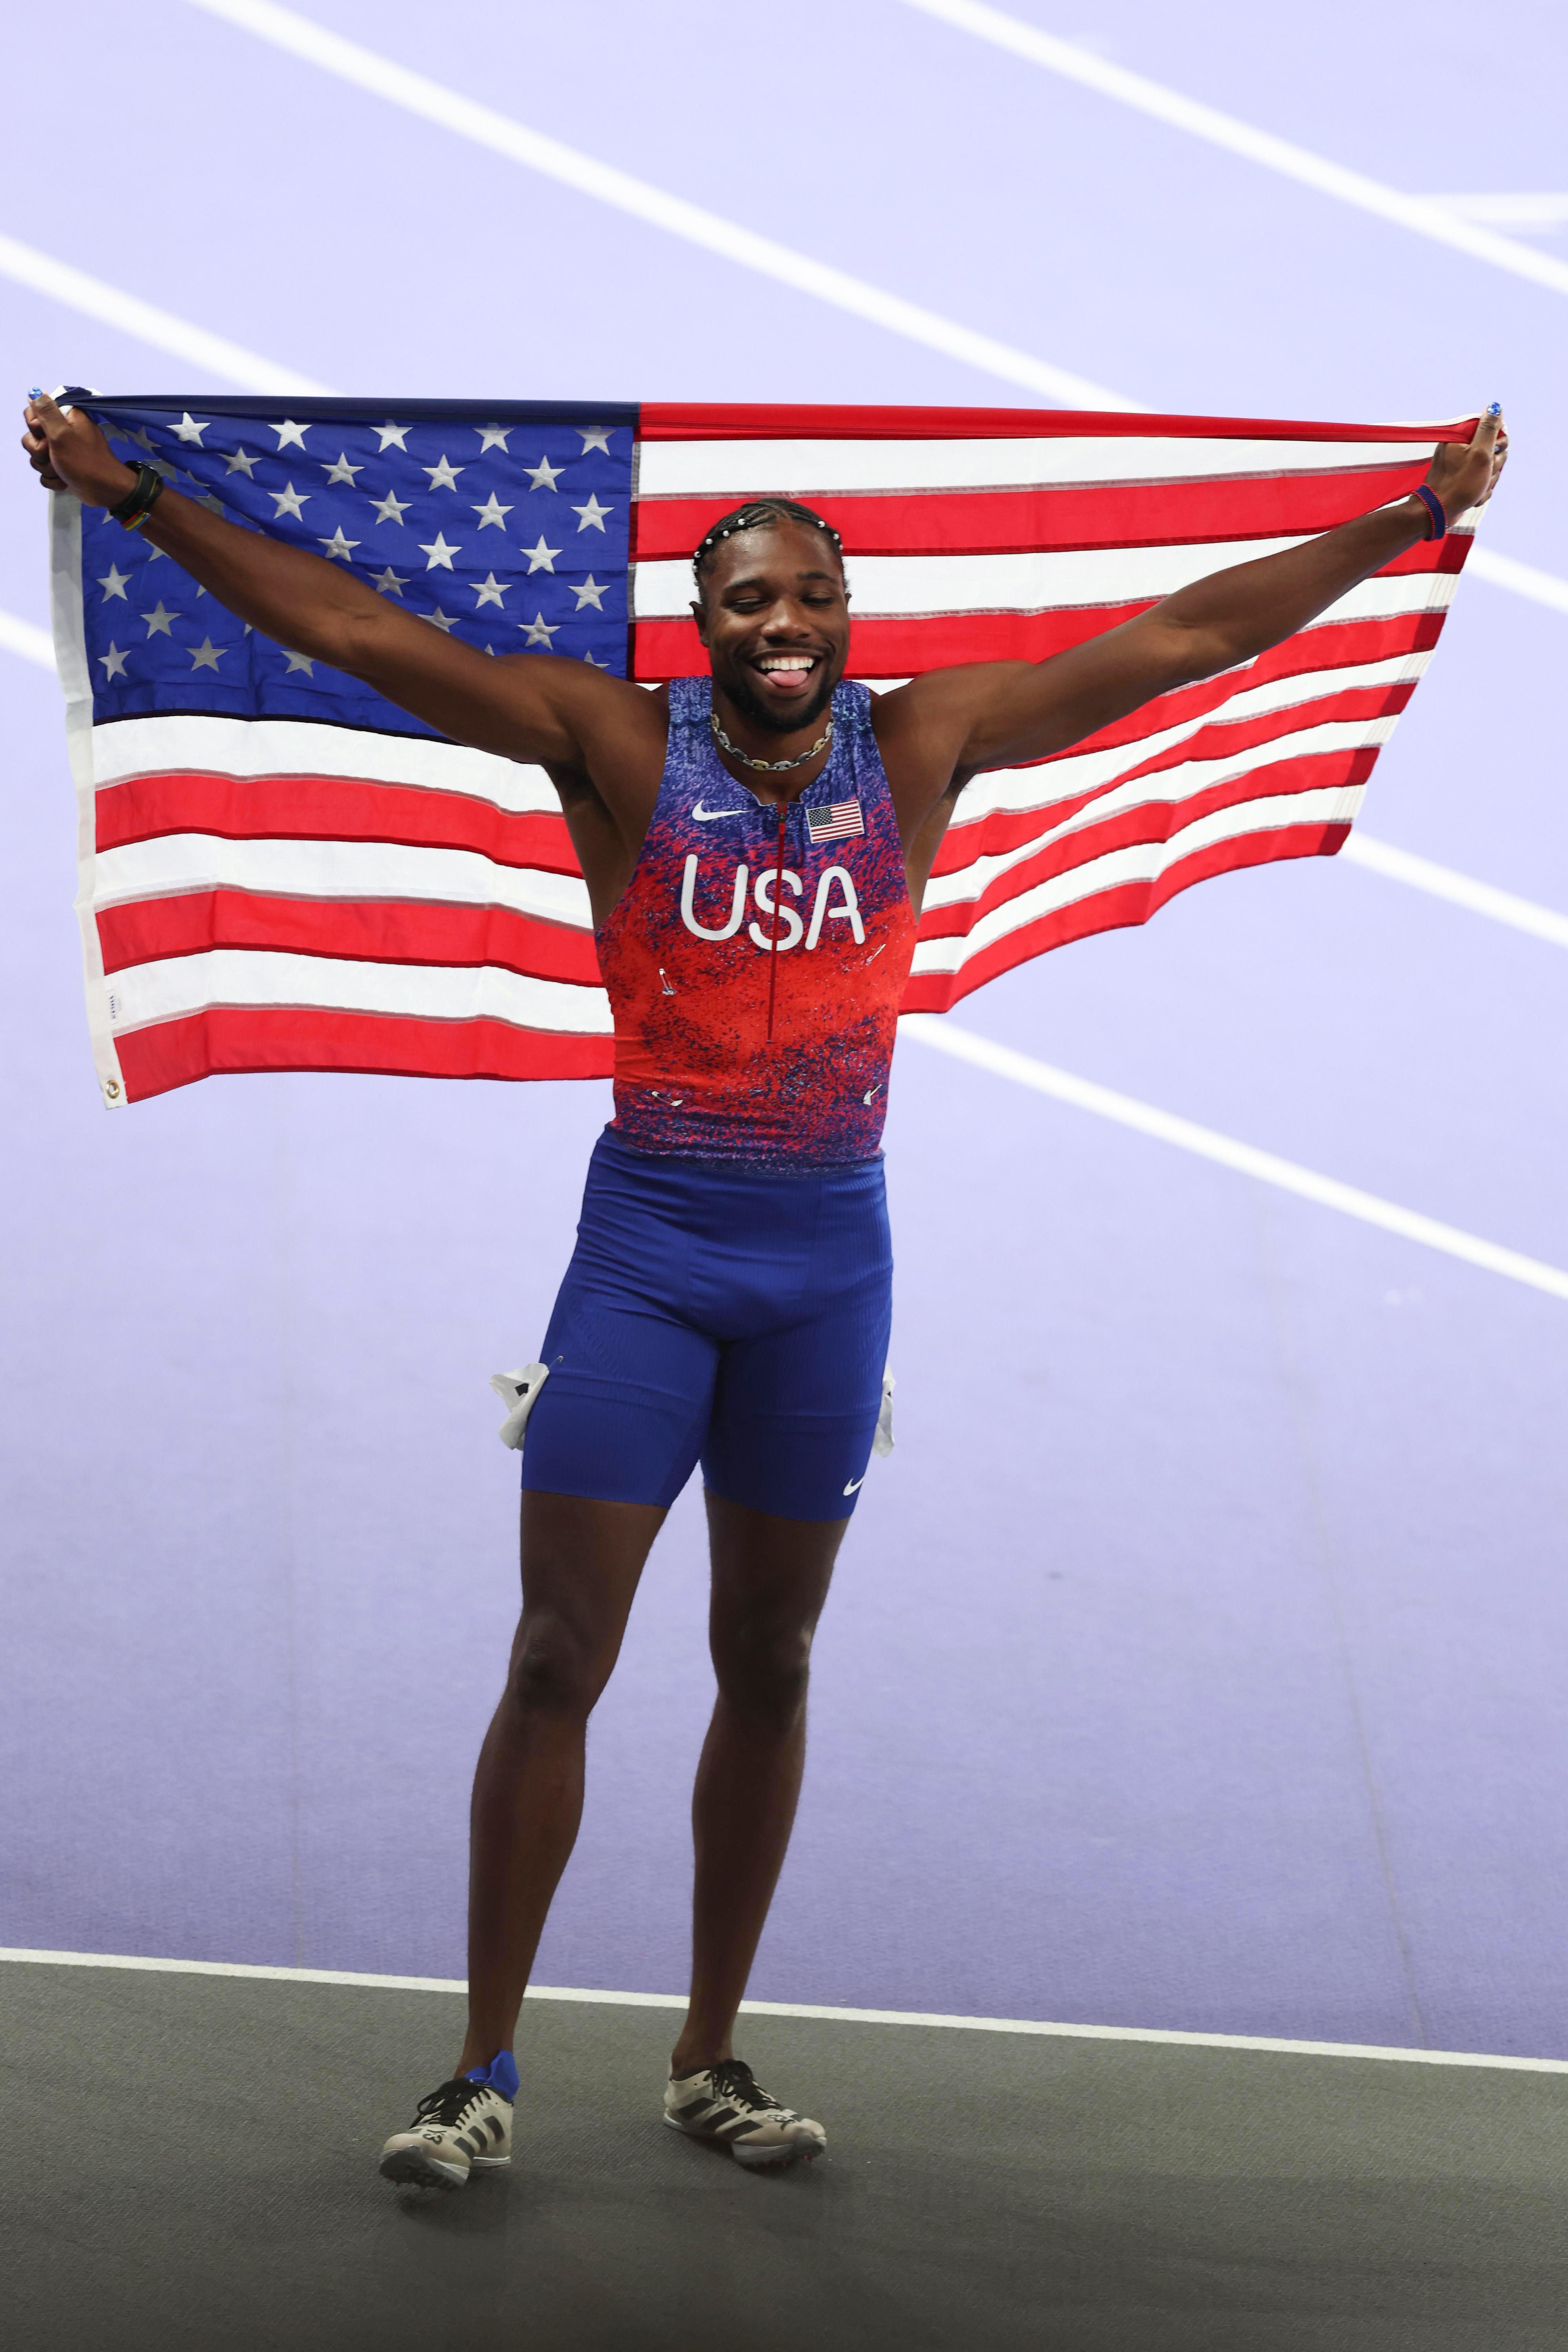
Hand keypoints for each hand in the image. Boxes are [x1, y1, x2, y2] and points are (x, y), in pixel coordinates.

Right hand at [21, 391, 135, 506]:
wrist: (105, 490)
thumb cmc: (85, 462)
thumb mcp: (62, 434)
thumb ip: (46, 411)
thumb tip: (34, 392)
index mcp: (65, 417)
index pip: (33, 413)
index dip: (35, 427)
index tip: (46, 436)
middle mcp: (63, 431)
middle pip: (32, 437)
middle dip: (40, 452)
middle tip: (55, 455)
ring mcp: (62, 450)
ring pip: (37, 456)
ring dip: (47, 467)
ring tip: (63, 470)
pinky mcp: (62, 467)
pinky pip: (45, 472)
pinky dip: (53, 479)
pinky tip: (65, 480)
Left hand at [1424, 407, 1507, 525]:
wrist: (1438, 513)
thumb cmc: (1459, 484)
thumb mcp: (1479, 453)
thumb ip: (1488, 429)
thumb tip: (1495, 407)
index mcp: (1461, 437)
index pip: (1492, 429)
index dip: (1498, 442)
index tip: (1494, 452)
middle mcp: (1460, 448)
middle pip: (1493, 450)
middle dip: (1494, 465)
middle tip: (1484, 474)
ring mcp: (1461, 465)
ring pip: (1490, 467)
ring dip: (1489, 480)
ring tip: (1477, 487)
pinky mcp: (1463, 479)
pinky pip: (1482, 481)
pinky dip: (1482, 490)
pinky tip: (1475, 496)